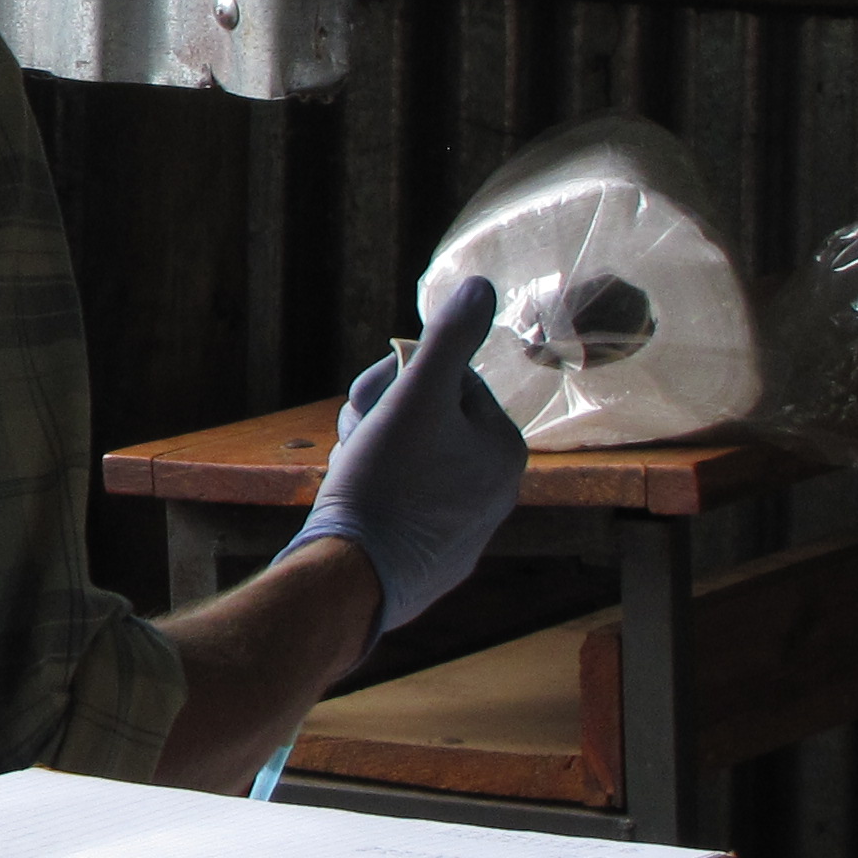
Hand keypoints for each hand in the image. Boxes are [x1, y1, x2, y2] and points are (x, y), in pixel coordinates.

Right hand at [282, 275, 527, 632]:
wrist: (358, 574)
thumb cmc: (386, 482)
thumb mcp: (414, 398)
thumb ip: (449, 339)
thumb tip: (480, 284)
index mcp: (504, 446)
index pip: (446, 380)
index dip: (397, 382)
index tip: (373, 405)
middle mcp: (499, 487)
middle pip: (429, 421)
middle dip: (385, 419)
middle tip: (357, 437)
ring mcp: (470, 527)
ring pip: (414, 460)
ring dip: (376, 452)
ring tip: (353, 471)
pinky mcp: (438, 556)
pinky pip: (406, 502)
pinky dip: (379, 494)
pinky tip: (360, 504)